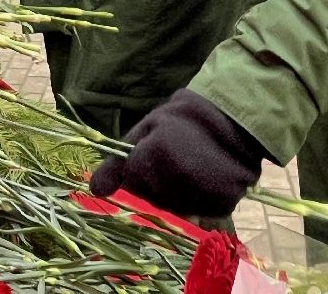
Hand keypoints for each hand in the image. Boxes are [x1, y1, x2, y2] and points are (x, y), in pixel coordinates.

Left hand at [89, 89, 268, 218]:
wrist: (233, 116)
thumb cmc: (183, 119)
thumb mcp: (145, 130)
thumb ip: (117, 163)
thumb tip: (94, 191)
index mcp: (151, 158)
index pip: (131, 184)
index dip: (140, 170)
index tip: (155, 155)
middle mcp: (173, 182)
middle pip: (152, 200)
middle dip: (157, 184)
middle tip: (175, 159)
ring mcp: (198, 197)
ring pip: (175, 209)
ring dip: (178, 194)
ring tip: (191, 166)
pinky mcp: (221, 205)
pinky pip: (200, 212)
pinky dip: (200, 200)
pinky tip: (205, 177)